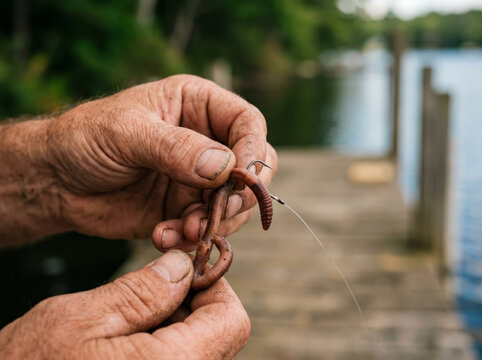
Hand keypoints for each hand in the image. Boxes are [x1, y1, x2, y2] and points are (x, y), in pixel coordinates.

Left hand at [0, 74, 276, 245]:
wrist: (56, 181)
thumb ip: (175, 148)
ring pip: (236, 203)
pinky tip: (163, 236)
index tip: (242, 179)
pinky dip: (193, 237)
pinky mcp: (186, 209)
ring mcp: (198, 178)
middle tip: (216, 213)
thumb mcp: (126, 133)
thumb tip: (225, 168)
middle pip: (253, 167)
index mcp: (197, 106)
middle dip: (240, 195)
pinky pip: (208, 227)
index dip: (253, 151)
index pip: (247, 123)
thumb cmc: (85, 139)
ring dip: (216, 222)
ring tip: (183, 231)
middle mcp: (206, 141)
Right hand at [0, 251, 249, 358]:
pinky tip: (123, 343)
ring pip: (198, 350)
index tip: (184, 271)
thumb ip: (142, 291)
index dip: (213, 287)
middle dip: (188, 305)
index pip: (232, 321)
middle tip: (146, 293)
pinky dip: (160, 346)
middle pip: (218, 336)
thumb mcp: (82, 319)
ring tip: (125, 322)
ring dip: (171, 326)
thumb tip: (183, 266)